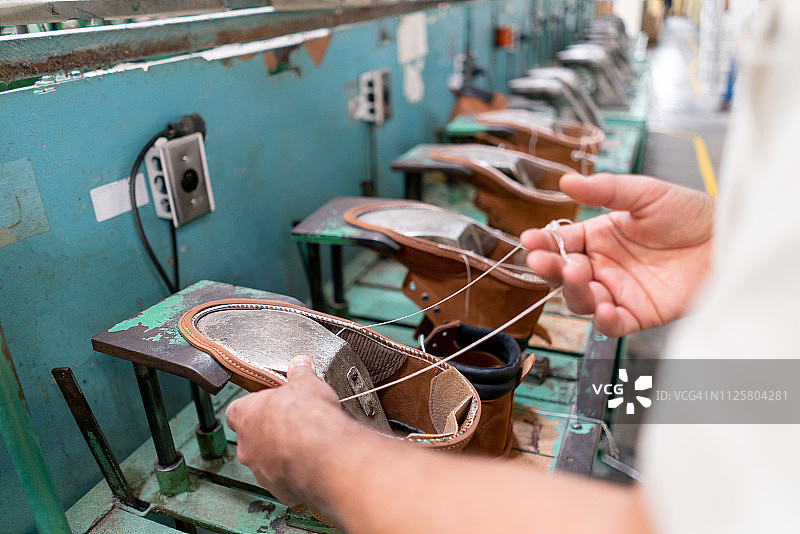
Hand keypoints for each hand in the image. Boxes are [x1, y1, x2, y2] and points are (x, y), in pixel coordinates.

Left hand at [226, 356, 352, 508]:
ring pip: (268, 462)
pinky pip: (286, 481)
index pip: (236, 410)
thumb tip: (300, 365)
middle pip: (252, 437)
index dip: (253, 407)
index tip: (268, 404)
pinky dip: (298, 474)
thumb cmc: (308, 419)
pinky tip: (314, 463)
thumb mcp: (306, 383)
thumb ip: (299, 374)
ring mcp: (261, 471)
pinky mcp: (280, 490)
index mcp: (245, 415)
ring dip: (284, 454)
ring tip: (308, 444)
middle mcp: (247, 446)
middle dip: (271, 432)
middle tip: (294, 424)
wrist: (324, 454)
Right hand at [521, 173, 713, 336]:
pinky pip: (613, 325)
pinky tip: (604, 308)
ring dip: (574, 291)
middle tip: (542, 260)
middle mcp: (603, 267)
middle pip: (564, 275)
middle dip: (550, 269)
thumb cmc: (691, 214)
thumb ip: (606, 190)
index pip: (561, 243)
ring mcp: (619, 292)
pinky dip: (604, 321)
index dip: (543, 243)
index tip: (529, 240)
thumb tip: (566, 182)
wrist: (729, 239)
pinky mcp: (639, 314)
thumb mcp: (645, 194)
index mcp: (599, 238)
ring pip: (582, 301)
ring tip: (578, 276)